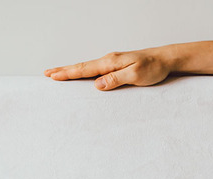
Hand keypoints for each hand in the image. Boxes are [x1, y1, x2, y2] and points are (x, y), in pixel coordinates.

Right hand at [44, 48, 171, 90]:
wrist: (164, 59)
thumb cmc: (153, 67)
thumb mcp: (136, 76)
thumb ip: (116, 80)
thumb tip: (97, 85)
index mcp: (110, 62)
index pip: (85, 69)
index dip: (68, 73)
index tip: (53, 75)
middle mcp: (109, 60)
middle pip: (82, 67)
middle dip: (64, 71)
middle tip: (47, 74)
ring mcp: (112, 63)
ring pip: (87, 68)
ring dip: (72, 71)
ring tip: (59, 74)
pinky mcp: (116, 66)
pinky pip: (96, 70)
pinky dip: (85, 72)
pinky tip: (82, 75)